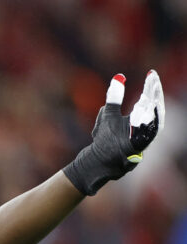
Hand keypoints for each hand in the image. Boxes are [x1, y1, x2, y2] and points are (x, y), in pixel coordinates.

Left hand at [63, 70, 164, 194]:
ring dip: (154, 104)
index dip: (151, 86)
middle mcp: (144, 127)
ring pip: (154, 119)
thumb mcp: (108, 114)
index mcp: (138, 118)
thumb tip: (119, 77)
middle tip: (153, 79)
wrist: (99, 160)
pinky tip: (149, 107)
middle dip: (155, 92)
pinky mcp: (139, 147)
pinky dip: (149, 121)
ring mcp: (143, 137)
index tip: (151, 73)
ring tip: (153, 89)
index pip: (149, 99)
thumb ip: (114, 97)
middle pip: (154, 107)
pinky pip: (148, 133)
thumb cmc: (105, 139)